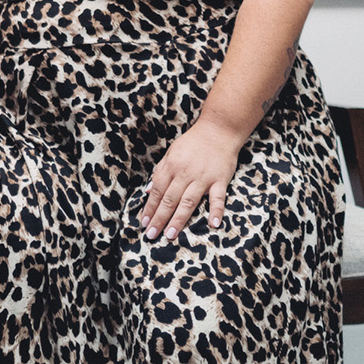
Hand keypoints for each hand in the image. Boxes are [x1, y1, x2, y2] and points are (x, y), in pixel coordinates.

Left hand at [140, 123, 241, 240]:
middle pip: (169, 199)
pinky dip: (216, 211)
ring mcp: (203, 177)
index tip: (143, 223)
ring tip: (170, 235)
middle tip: (151, 235)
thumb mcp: (171, 152)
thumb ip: (160, 171)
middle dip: (159, 218)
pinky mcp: (220, 180)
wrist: (219, 129)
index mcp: (172, 166)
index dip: (150, 208)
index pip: (157, 191)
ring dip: (178, 219)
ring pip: (188, 201)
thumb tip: (148, 190)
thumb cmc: (193, 142)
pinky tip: (213, 224)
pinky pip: (218, 198)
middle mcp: (185, 173)